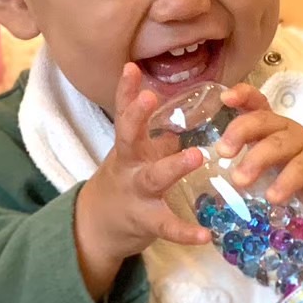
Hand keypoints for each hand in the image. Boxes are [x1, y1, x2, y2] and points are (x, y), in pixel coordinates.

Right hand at [74, 64, 208, 298]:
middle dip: (137, 116)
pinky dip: (185, 231)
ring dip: (174, 165)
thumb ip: (159, 134)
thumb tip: (188, 110)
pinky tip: (204, 235)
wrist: (98, 226)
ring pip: (153, 178)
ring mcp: (136, 193)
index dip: (126, 91)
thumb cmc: (125, 182)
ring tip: (197, 156)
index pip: (125, 113)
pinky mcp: (146, 221)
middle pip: (128, 137)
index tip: (131, 67)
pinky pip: (167, 226)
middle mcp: (129, 166)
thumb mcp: (136, 155)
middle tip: (152, 96)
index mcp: (129, 148)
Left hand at [216, 83, 302, 297]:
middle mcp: (288, 130)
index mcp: (272, 127)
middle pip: (264, 120)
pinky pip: (302, 170)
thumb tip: (204, 173)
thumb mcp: (266, 167)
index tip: (225, 98)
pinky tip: (273, 197)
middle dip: (240, 131)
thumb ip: (242, 163)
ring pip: (280, 144)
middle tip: (222, 152)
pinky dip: (285, 183)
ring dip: (257, 160)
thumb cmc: (291, 181)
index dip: (243, 95)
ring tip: (240, 181)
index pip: (257, 103)